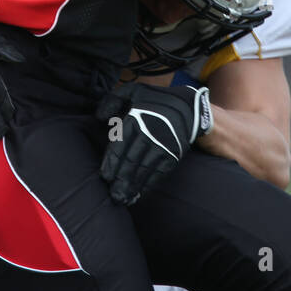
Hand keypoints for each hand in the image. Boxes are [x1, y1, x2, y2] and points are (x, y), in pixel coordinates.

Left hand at [96, 81, 211, 205]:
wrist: (190, 107)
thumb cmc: (155, 100)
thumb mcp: (133, 91)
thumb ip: (113, 99)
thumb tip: (100, 118)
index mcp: (135, 118)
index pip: (119, 145)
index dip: (111, 163)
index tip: (105, 177)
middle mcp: (148, 133)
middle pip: (130, 161)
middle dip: (120, 180)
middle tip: (113, 195)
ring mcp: (162, 145)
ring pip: (143, 170)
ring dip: (132, 186)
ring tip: (123, 199)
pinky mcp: (173, 155)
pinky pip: (158, 173)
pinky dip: (148, 185)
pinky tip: (140, 194)